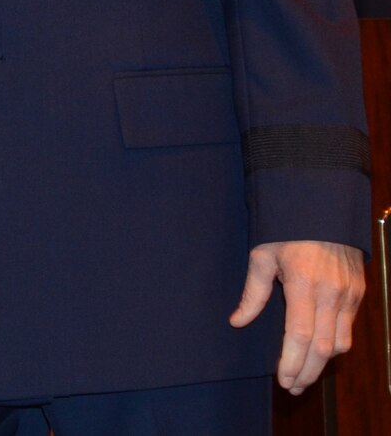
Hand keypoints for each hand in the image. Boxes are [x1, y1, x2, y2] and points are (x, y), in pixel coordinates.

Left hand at [230, 239, 364, 392]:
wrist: (323, 206)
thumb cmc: (285, 229)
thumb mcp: (261, 255)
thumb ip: (252, 293)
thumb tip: (237, 322)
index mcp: (305, 284)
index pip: (301, 336)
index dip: (293, 362)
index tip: (283, 380)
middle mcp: (332, 293)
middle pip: (324, 348)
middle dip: (307, 372)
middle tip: (292, 388)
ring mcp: (350, 294)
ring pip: (341, 343)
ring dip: (323, 364)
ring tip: (303, 376)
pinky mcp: (359, 292)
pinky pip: (349, 328)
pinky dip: (336, 346)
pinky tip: (320, 353)